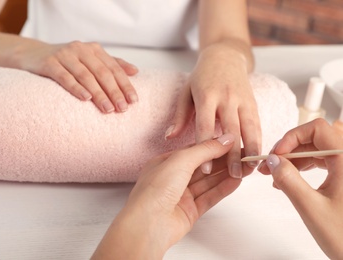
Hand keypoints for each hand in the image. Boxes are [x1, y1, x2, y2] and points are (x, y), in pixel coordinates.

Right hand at [15, 40, 138, 112]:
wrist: (32, 54)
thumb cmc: (67, 61)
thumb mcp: (90, 59)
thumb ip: (112, 64)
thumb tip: (135, 71)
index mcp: (94, 49)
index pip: (114, 68)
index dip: (125, 85)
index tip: (134, 101)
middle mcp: (81, 49)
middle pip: (102, 73)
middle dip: (114, 92)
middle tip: (123, 109)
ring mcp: (64, 55)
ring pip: (86, 76)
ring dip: (98, 94)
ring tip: (108, 109)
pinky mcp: (49, 63)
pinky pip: (64, 77)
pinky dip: (76, 87)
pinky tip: (85, 98)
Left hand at [92, 133, 247, 258]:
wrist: (147, 224)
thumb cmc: (154, 190)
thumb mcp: (180, 160)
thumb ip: (205, 149)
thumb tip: (225, 139)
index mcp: (166, 163)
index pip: (195, 151)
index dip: (214, 146)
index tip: (233, 142)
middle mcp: (173, 178)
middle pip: (204, 167)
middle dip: (224, 160)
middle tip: (244, 155)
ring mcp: (181, 195)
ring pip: (209, 182)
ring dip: (227, 174)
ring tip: (245, 167)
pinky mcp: (190, 211)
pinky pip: (210, 197)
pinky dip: (223, 189)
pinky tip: (236, 181)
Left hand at [165, 44, 260, 177]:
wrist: (225, 56)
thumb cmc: (201, 77)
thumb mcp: (186, 92)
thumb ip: (180, 116)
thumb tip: (169, 138)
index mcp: (206, 96)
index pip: (205, 126)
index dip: (205, 147)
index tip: (205, 169)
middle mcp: (226, 98)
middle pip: (231, 130)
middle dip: (233, 155)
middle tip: (233, 176)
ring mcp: (242, 100)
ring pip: (249, 128)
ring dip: (251, 150)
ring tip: (250, 170)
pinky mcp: (253, 102)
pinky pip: (257, 124)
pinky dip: (258, 141)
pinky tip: (257, 156)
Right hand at [258, 119, 342, 258]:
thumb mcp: (311, 208)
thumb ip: (289, 180)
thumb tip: (273, 160)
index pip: (317, 129)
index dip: (292, 137)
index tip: (277, 153)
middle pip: (317, 138)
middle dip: (291, 149)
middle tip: (272, 164)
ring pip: (321, 149)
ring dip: (298, 158)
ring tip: (277, 173)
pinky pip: (326, 161)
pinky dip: (308, 166)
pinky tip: (292, 178)